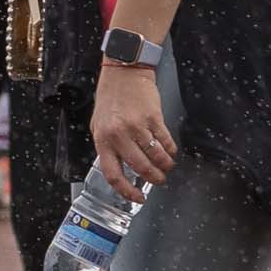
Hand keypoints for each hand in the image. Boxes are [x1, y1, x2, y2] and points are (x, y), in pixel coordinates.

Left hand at [88, 61, 174, 202]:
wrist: (124, 72)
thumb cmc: (111, 98)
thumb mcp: (100, 124)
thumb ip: (108, 146)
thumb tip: (118, 167)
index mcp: (102, 140)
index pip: (112, 174)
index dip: (126, 190)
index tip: (137, 197)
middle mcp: (118, 135)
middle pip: (140, 168)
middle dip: (153, 179)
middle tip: (159, 181)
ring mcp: (136, 126)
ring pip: (156, 157)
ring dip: (165, 166)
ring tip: (167, 166)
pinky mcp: (153, 118)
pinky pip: (166, 141)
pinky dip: (170, 150)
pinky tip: (170, 151)